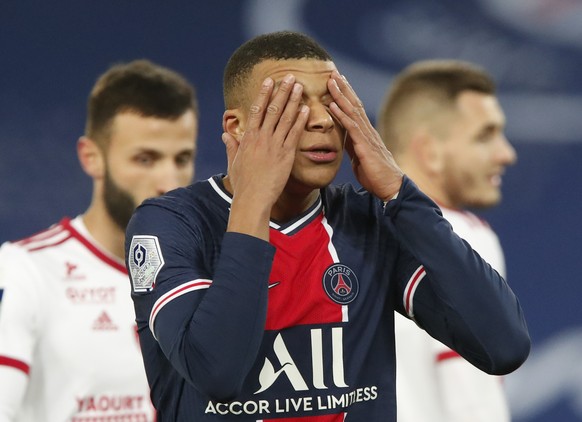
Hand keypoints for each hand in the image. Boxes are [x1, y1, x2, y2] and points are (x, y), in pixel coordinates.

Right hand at [222, 74, 309, 238]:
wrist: (253, 199)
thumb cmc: (243, 184)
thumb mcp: (233, 163)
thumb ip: (231, 146)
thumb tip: (225, 135)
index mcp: (248, 138)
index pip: (257, 110)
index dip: (264, 94)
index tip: (269, 81)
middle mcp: (261, 138)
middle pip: (273, 109)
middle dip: (282, 91)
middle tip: (290, 77)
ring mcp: (274, 146)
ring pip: (285, 118)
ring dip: (293, 100)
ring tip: (299, 86)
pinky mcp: (286, 155)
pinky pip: (294, 134)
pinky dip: (300, 120)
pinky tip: (306, 108)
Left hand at [327, 70, 402, 200]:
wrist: (390, 187)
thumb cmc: (376, 175)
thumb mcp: (359, 157)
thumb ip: (352, 145)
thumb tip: (344, 137)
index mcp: (366, 133)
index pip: (355, 110)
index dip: (346, 95)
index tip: (337, 82)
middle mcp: (367, 131)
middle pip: (354, 104)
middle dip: (343, 88)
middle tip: (333, 73)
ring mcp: (367, 137)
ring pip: (352, 111)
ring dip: (340, 95)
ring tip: (330, 82)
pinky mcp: (364, 146)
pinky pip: (351, 127)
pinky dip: (341, 115)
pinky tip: (332, 105)